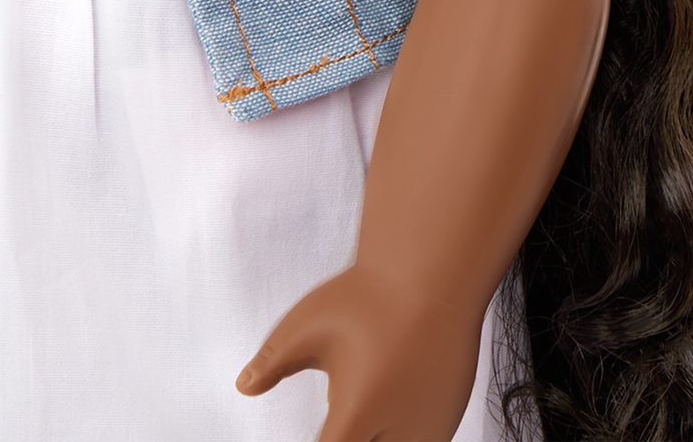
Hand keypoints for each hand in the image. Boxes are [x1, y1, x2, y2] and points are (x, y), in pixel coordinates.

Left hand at [236, 264, 482, 441]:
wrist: (434, 268)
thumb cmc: (371, 294)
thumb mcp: (306, 324)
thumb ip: (272, 361)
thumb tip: (243, 385)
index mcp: (356, 415)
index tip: (319, 428)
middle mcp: (400, 431)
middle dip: (348, 434)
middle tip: (340, 399)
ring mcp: (431, 427)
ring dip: (375, 434)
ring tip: (366, 396)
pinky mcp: (448, 418)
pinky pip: (420, 440)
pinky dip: (399, 431)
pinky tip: (388, 398)